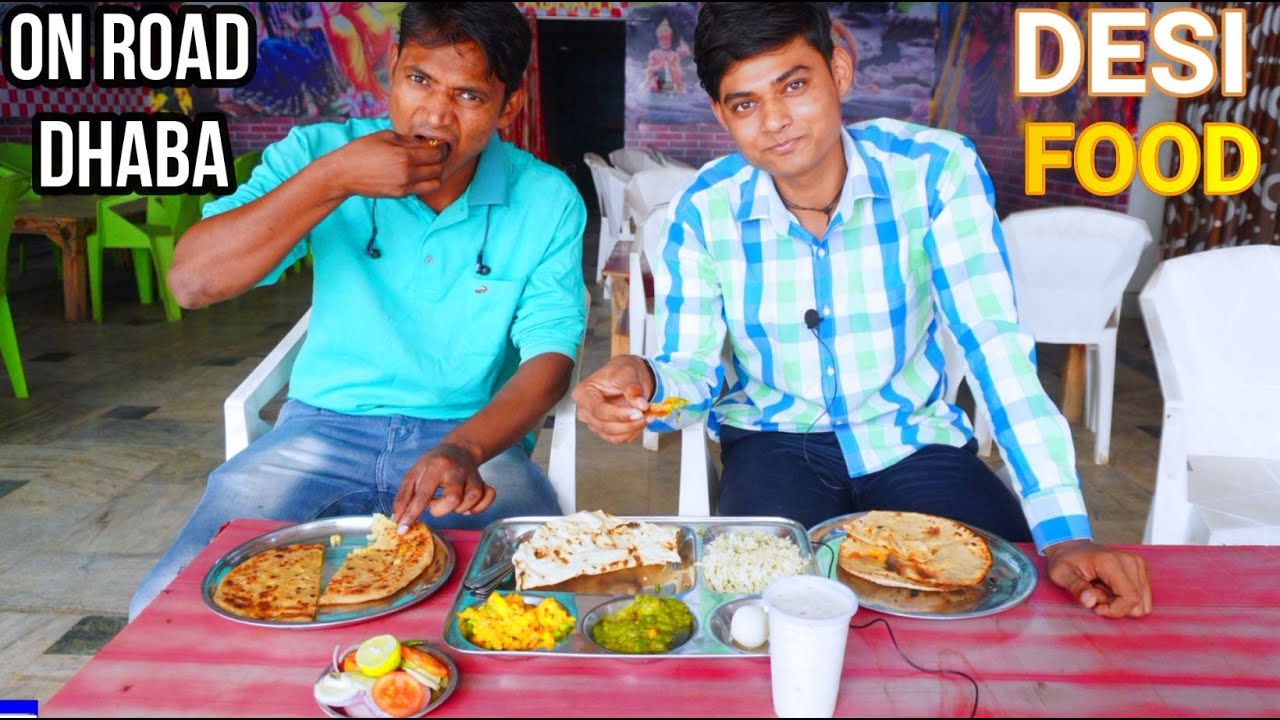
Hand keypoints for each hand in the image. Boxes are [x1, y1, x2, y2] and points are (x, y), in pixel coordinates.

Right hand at [328, 130, 447, 198]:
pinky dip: (425, 182)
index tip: (439, 144)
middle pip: (439, 168)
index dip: (441, 148)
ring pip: (435, 183)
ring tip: (428, 166)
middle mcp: (408, 172)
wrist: (344, 173)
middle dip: (440, 160)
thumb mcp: (386, 136)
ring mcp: (405, 186)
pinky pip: (422, 190)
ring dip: (435, 174)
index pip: (437, 153)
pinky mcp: (400, 194)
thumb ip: (409, 140)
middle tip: (434, 154)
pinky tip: (417, 174)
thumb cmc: (362, 150)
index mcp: (405, 155)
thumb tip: (427, 142)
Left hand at [391, 442, 495, 529]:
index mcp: (435, 467)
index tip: (403, 529)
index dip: (412, 514)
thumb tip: (397, 520)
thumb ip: (404, 497)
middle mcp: (456, 471)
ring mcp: (473, 476)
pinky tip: (468, 506)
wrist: (459, 449)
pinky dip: (479, 507)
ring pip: (472, 500)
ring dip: (460, 509)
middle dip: (441, 510)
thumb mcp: (413, 474)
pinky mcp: (484, 482)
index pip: (423, 494)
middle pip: (453, 499)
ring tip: (451, 503)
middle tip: (436, 504)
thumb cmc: (433, 464)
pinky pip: (488, 497)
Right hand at [572, 355, 654, 443]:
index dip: (619, 414)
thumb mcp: (627, 373)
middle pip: (605, 426)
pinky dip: (634, 432)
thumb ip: (632, 389)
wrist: (630, 376)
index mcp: (583, 393)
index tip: (638, 413)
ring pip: (614, 435)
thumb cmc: (621, 371)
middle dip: (630, 423)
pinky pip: (621, 438)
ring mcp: (595, 422)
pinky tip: (642, 420)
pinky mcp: (606, 430)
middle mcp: (586, 410)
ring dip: (634, 428)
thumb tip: (640, 404)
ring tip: (648, 415)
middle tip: (647, 414)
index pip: (598, 410)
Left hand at [1045, 540, 1151, 617]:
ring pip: (1143, 602)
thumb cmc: (1066, 561)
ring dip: (1121, 602)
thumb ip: (1076, 587)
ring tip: (1102, 590)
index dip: (1116, 610)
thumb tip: (1090, 601)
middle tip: (1096, 594)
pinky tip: (1110, 588)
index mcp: (1111, 562)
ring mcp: (1138, 563)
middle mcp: (1130, 561)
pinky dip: (1126, 598)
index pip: (1131, 598)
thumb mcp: (1061, 575)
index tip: (1097, 608)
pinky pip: (1142, 596)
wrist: (1071, 547)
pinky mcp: (1141, 568)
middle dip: (1117, 606)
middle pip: (1138, 603)